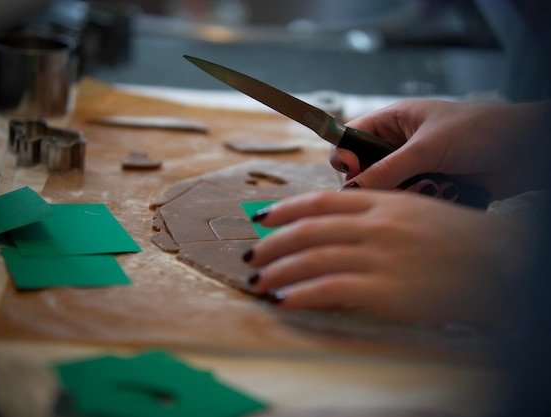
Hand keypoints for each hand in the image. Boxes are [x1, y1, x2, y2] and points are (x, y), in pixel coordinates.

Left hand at [243, 189, 530, 323]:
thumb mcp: (416, 211)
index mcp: (381, 203)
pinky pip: (329, 290)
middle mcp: (374, 226)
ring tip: (257, 282)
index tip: (261, 217)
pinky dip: (300, 295)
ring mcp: (377, 257)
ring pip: (310, 259)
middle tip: (251, 256)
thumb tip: (337, 225)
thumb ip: (375, 214)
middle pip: (306, 231)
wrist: (501, 263)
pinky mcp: (385, 290)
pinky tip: (283, 301)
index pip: (318, 202)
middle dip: (271, 244)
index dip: (284, 210)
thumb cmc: (460, 239)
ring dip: (277, 271)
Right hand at [330, 99, 547, 199]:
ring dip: (405, 192)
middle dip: (376, 182)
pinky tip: (442, 195)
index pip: (352, 136)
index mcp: (395, 121)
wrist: (528, 149)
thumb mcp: (429, 146)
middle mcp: (402, 144)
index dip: (346, 155)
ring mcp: (418, 165)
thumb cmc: (481, 130)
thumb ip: (389, 168)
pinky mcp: (433, 184)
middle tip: (389, 189)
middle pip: (368, 168)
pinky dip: (423, 200)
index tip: (351, 174)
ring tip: (427, 188)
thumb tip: (354, 187)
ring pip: (390, 188)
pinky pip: (413, 199)